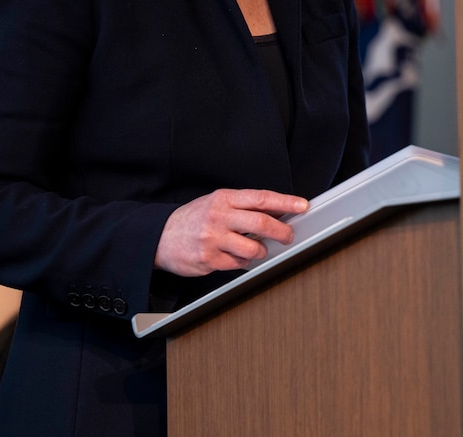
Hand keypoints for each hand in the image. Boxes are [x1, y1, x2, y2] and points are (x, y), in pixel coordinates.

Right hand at [154, 188, 308, 275]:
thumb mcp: (217, 203)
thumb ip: (244, 206)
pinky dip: (242, 262)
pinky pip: (238, 264)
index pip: (261, 197)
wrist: (160, 236)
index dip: (286, 202)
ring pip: (253, 249)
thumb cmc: (193, 219)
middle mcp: (219, 217)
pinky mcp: (208, 260)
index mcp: (224, 198)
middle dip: (282, 231)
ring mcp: (213, 239)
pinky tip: (235, 256)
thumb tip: (277, 209)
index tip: (302, 206)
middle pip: (261, 223)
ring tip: (256, 249)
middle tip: (288, 236)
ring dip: (261, 251)